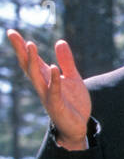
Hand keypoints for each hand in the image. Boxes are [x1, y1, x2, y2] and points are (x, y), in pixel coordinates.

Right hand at [7, 31, 90, 147]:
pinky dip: (54, 80)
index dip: (22, 46)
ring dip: (32, 61)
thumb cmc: (72, 103)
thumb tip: (60, 41)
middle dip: (21, 50)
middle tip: (12, 34)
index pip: (32, 60)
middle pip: (28, 65)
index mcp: (46, 78)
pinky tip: (54, 67)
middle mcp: (43, 85)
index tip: (11, 32)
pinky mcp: (56, 105)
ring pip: (36, 76)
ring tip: (30, 45)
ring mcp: (48, 95)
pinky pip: (54, 91)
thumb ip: (66, 61)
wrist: (77, 126)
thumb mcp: (72, 78)